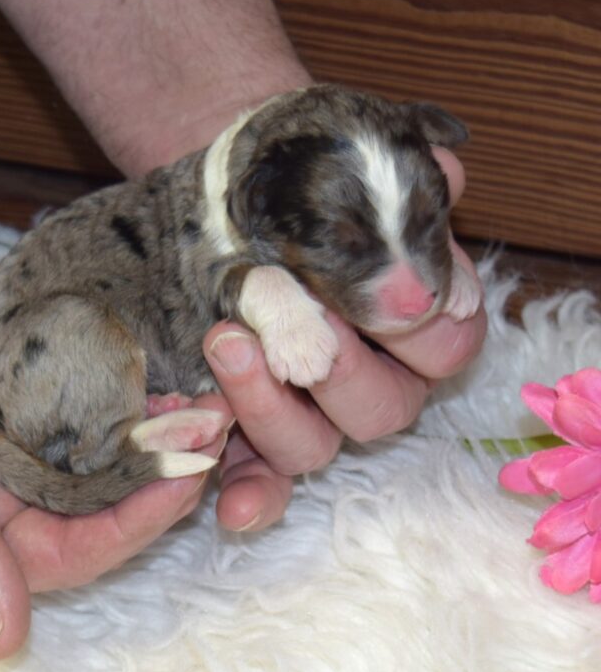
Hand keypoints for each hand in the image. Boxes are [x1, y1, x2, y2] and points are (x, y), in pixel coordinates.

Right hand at [0, 210, 230, 658]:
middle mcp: (12, 486)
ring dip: (161, 436)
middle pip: (105, 504)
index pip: (70, 551)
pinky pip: (106, 402)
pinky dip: (141, 396)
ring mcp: (36, 434)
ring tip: (208, 404)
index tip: (184, 483)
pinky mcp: (51, 385)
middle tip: (212, 435)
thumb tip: (1, 640)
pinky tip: (175, 378)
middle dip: (162, 476)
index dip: (131, 526)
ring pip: (113, 453)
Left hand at [203, 149, 487, 530]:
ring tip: (225, 343)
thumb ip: (398, 181)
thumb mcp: (350, 167)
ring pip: (313, 446)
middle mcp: (372, 380)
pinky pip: (263, 482)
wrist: (230, 196)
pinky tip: (228, 504)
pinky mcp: (254, 430)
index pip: (445, 347)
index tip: (381, 289)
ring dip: (272, 408)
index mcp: (415, 327)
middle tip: (290, 316)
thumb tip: (441, 175)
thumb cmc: (299, 185)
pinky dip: (251, 496)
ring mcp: (312, 412)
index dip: (419, 326)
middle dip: (336, 365)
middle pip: (380, 408)